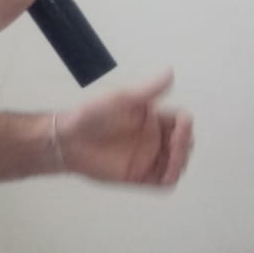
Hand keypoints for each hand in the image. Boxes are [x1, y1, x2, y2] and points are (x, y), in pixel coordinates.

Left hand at [57, 70, 192, 186]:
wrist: (68, 141)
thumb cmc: (91, 116)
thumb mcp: (121, 99)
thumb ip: (148, 90)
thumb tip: (170, 72)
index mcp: (151, 118)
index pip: (180, 120)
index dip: (185, 124)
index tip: (181, 124)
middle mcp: (152, 138)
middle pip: (183, 142)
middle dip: (185, 142)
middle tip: (176, 143)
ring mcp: (147, 158)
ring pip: (178, 162)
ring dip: (181, 159)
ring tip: (173, 157)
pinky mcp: (140, 176)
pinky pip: (164, 180)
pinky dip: (172, 176)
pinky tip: (169, 171)